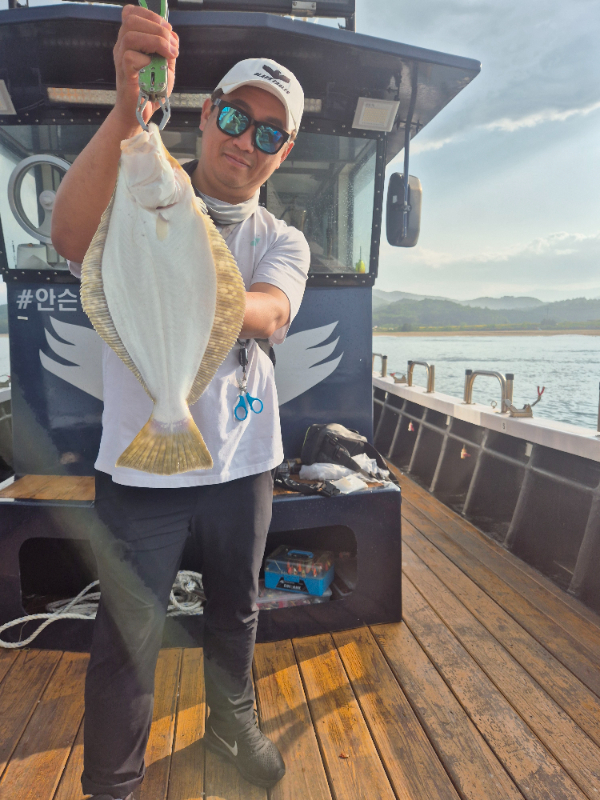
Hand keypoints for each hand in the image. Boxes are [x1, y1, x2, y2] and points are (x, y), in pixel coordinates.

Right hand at [112, 4, 177, 126]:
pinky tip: (155, 68)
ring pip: (131, 35)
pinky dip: (147, 60)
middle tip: (171, 45)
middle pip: (132, 19)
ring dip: (155, 41)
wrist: (141, 112)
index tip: (167, 30)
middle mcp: (122, 45)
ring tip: (169, 54)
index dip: (151, 15)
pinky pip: (130, 57)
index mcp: (130, 39)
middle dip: (157, 28)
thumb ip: (168, 49)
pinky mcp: (123, 73)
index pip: (132, 13)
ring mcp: (120, 58)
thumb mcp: (165, 65)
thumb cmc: (151, 89)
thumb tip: (172, 35)